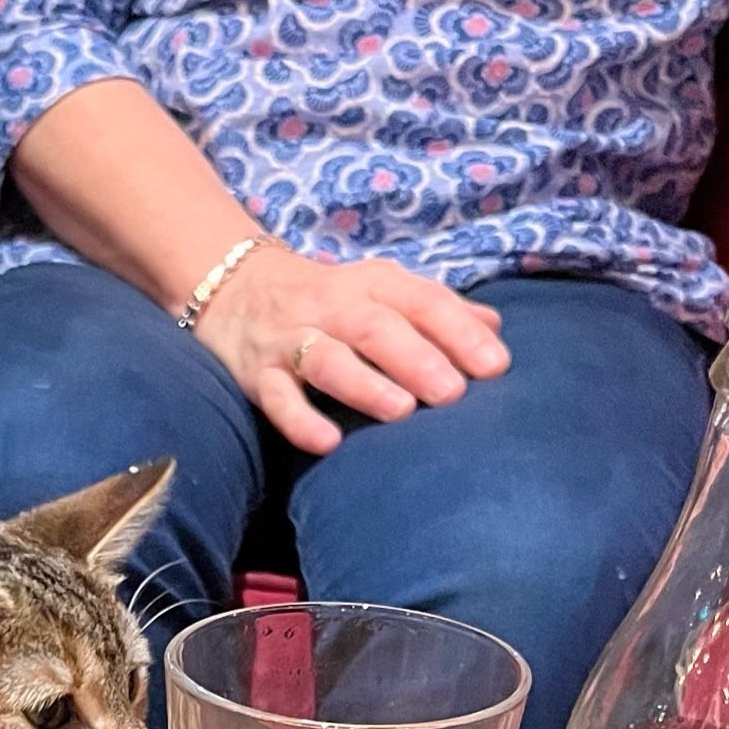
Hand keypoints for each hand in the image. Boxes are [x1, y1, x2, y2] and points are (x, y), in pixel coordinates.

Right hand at [197, 249, 510, 454]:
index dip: (458, 332)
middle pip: (376, 328)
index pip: (421, 301)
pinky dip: (299, 419)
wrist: (232, 287)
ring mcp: (290, 340)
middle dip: (416, 359)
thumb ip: (435, 311)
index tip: (495, 367)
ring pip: (327, 358)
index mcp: (372, 285)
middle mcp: (332, 307)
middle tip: (453, 394)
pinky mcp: (256, 374)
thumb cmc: (325, 299)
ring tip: (401, 411)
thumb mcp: (380, 293)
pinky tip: (326, 442)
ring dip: (364, 384)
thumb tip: (495, 330)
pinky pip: (277, 397)